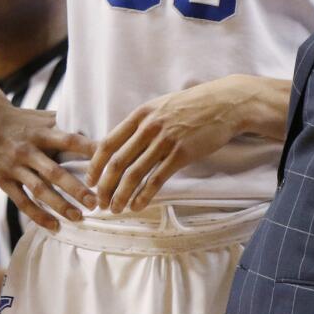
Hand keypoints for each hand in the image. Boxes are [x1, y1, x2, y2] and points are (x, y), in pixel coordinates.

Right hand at [0, 98, 95, 230]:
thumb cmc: (21, 119)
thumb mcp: (42, 117)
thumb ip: (65, 126)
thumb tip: (95, 132)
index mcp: (41, 132)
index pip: (69, 141)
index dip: (89, 151)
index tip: (108, 163)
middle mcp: (28, 150)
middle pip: (54, 172)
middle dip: (76, 188)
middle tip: (96, 203)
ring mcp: (14, 166)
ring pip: (39, 190)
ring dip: (60, 206)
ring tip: (78, 217)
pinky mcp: (3, 180)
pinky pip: (22, 201)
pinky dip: (38, 215)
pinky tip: (54, 226)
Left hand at [87, 78, 249, 212]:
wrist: (223, 104)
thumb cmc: (191, 106)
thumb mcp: (159, 108)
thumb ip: (140, 124)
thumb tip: (122, 145)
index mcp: (139, 116)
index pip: (107, 143)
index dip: (95, 165)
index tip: (90, 180)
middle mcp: (148, 128)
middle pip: (117, 162)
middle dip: (105, 186)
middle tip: (99, 202)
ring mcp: (165, 141)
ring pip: (134, 173)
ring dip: (121, 195)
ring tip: (115, 209)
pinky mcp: (181, 154)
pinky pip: (157, 179)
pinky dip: (144, 195)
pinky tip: (137, 206)